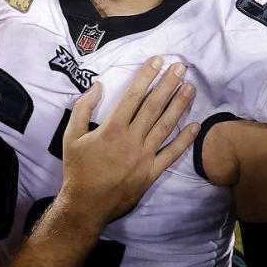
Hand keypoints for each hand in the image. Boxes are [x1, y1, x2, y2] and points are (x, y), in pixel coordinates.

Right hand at [59, 57, 197, 223]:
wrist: (86, 205)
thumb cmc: (77, 170)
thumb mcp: (70, 136)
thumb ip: (83, 109)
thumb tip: (98, 86)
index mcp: (111, 129)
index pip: (133, 96)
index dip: (146, 76)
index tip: (157, 61)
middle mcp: (131, 140)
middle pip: (154, 106)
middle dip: (168, 84)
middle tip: (180, 67)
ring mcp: (144, 157)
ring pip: (166, 126)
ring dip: (180, 105)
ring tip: (190, 87)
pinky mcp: (151, 173)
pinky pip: (171, 154)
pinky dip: (185, 140)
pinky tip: (195, 125)